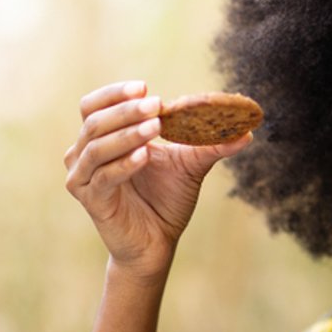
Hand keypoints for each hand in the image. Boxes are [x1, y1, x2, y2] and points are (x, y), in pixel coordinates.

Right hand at [64, 81, 250, 276]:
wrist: (157, 243)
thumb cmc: (167, 200)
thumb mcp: (189, 165)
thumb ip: (211, 144)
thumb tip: (248, 130)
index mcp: (101, 138)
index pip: (95, 106)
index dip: (116, 94)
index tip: (145, 88)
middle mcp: (84, 154)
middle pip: (94, 121)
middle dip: (126, 110)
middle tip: (156, 104)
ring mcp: (83, 178)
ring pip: (96, 147)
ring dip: (126, 134)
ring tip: (154, 127)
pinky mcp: (92, 201)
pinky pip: (104, 177)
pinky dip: (124, 164)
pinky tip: (146, 156)